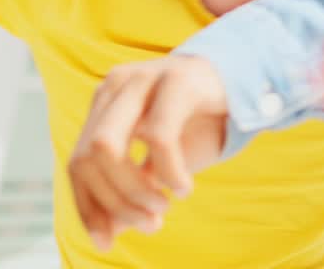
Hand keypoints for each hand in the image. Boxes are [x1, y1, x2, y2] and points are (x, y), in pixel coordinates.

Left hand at [68, 56, 227, 250]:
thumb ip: (133, 189)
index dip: (88, 207)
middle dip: (113, 202)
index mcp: (105, 104)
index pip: (78, 162)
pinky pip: (157, 137)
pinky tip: (184, 188)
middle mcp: (116, 87)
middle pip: (86, 157)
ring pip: (108, 146)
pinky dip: (169, 173)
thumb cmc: (198, 123)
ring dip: (135, 191)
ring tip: (164, 207)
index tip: (107, 243)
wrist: (245, 82)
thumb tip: (109, 233)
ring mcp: (142, 79)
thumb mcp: (160, 162)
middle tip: (149, 225)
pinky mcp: (175, 80)